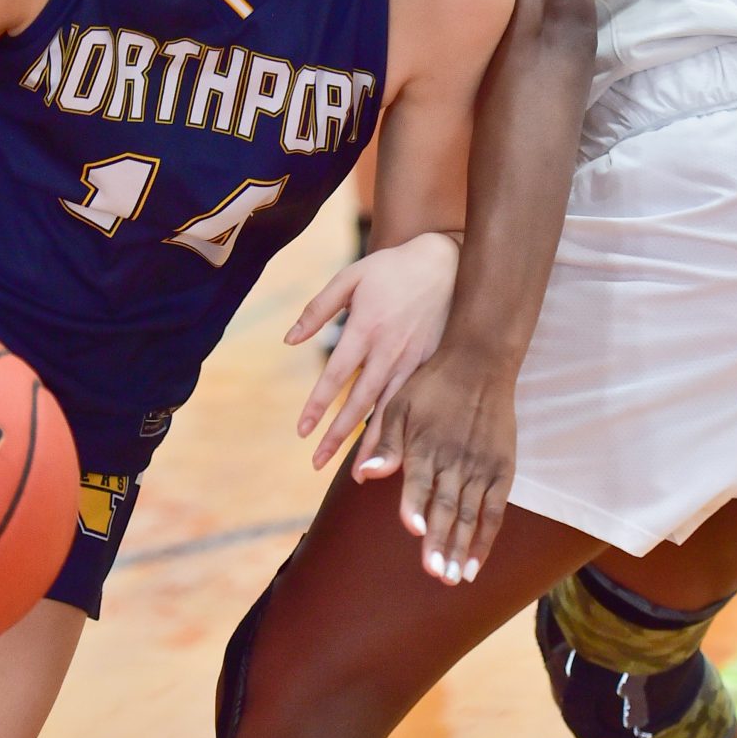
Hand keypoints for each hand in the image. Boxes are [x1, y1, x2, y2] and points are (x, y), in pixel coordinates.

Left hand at [287, 232, 458, 469]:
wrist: (447, 263)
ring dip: (372, 444)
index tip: (302, 432)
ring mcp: (413, 361)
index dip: (318, 406)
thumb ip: (318, 308)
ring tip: (358, 475)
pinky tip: (394, 451)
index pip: (336, 376)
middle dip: (339, 436)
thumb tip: (289, 340)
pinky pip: (412, 404)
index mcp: (365, 328)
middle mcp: (389, 350)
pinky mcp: (431, 365)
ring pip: (389, 410)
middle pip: (359, 402)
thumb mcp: (351, 276)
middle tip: (318, 464)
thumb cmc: (393, 268)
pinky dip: (402, 430)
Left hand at [358, 342, 516, 583]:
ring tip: (453, 578)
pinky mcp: (501, 471)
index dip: (417, 505)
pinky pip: (495, 512)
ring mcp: (480, 468)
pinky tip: (475, 564)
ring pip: (471, 516)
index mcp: (425, 446)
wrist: (480, 363)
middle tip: (435, 573)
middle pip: (447, 507)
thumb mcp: (399, 405)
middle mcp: (454, 461)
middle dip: (441, 542)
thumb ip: (384, 443)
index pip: (420, 481)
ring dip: (462, 549)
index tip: (415, 529)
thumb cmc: (432, 385)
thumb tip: (364, 475)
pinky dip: (486, 539)